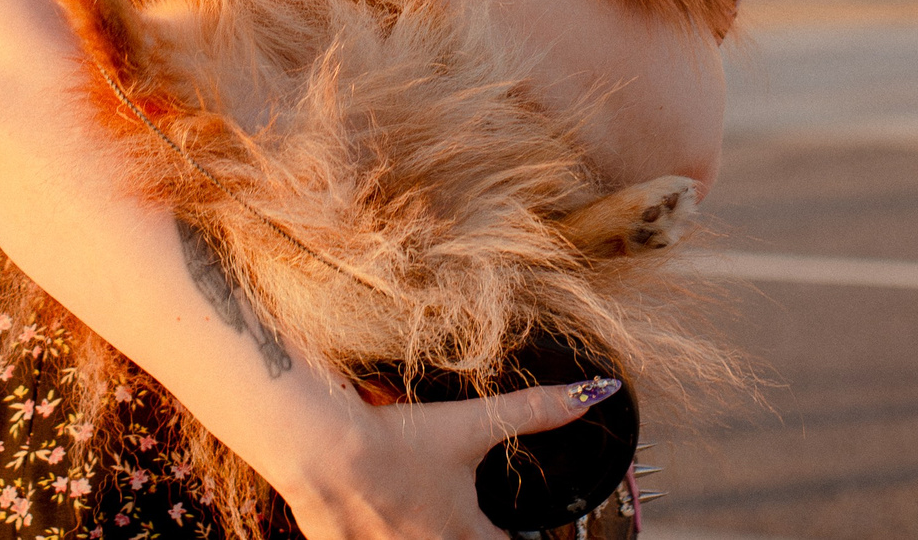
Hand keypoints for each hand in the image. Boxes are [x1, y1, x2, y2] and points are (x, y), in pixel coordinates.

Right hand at [267, 378, 615, 539]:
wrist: (323, 448)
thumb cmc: (396, 440)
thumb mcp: (470, 424)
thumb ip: (535, 411)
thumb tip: (594, 392)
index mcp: (460, 532)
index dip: (511, 539)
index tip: (516, 531)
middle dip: (465, 532)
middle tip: (465, 514)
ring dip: (420, 530)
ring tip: (417, 508)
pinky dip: (381, 532)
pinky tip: (377, 515)